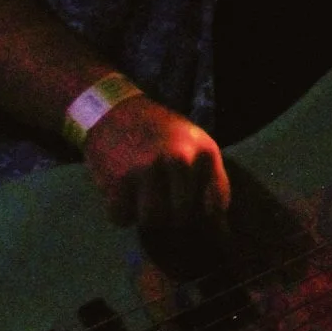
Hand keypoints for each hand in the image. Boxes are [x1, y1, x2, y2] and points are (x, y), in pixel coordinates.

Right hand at [83, 93, 231, 237]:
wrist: (115, 110)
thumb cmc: (159, 132)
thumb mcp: (193, 143)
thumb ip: (205, 174)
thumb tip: (212, 217)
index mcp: (204, 151)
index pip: (216, 204)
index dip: (204, 214)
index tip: (193, 211)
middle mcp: (179, 160)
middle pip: (182, 217)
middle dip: (171, 217)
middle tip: (162, 205)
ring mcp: (148, 169)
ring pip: (152, 220)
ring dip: (145, 217)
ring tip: (142, 200)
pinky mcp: (118, 179)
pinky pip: (121, 217)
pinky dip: (120, 212)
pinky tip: (123, 195)